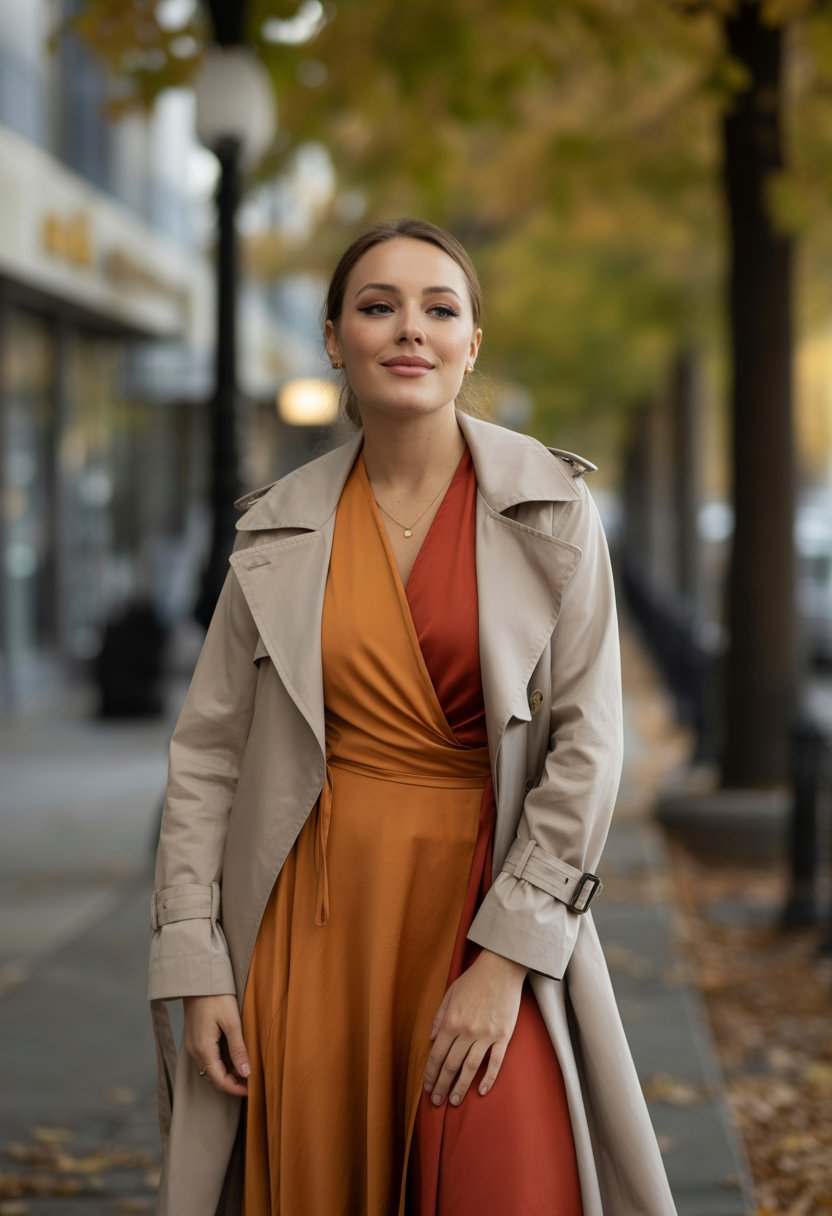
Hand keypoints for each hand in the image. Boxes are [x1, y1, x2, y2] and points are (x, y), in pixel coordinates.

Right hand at [183, 994, 250, 1096]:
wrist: (199, 980)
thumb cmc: (217, 997)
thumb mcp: (232, 1022)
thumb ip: (238, 1049)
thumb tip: (246, 1073)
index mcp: (203, 1049)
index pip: (219, 1080)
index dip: (235, 1089)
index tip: (251, 1090)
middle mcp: (194, 1051)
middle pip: (213, 1076)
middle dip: (232, 1081)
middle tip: (251, 1079)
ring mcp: (192, 1045)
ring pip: (210, 1068)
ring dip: (226, 1072)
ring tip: (245, 1067)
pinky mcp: (193, 1038)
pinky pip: (207, 1057)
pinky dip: (220, 1062)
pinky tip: (233, 1056)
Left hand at [423, 950, 526, 1107]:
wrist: (501, 967)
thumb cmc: (473, 979)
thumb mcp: (450, 994)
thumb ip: (439, 1017)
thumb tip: (432, 1038)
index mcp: (451, 1021)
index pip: (437, 1055)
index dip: (431, 1074)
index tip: (427, 1087)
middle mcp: (467, 1031)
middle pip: (451, 1066)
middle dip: (442, 1086)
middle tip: (437, 1102)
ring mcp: (486, 1035)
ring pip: (471, 1068)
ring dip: (461, 1087)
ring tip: (454, 1102)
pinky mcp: (503, 1036)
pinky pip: (495, 1062)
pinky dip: (488, 1079)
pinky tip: (481, 1091)